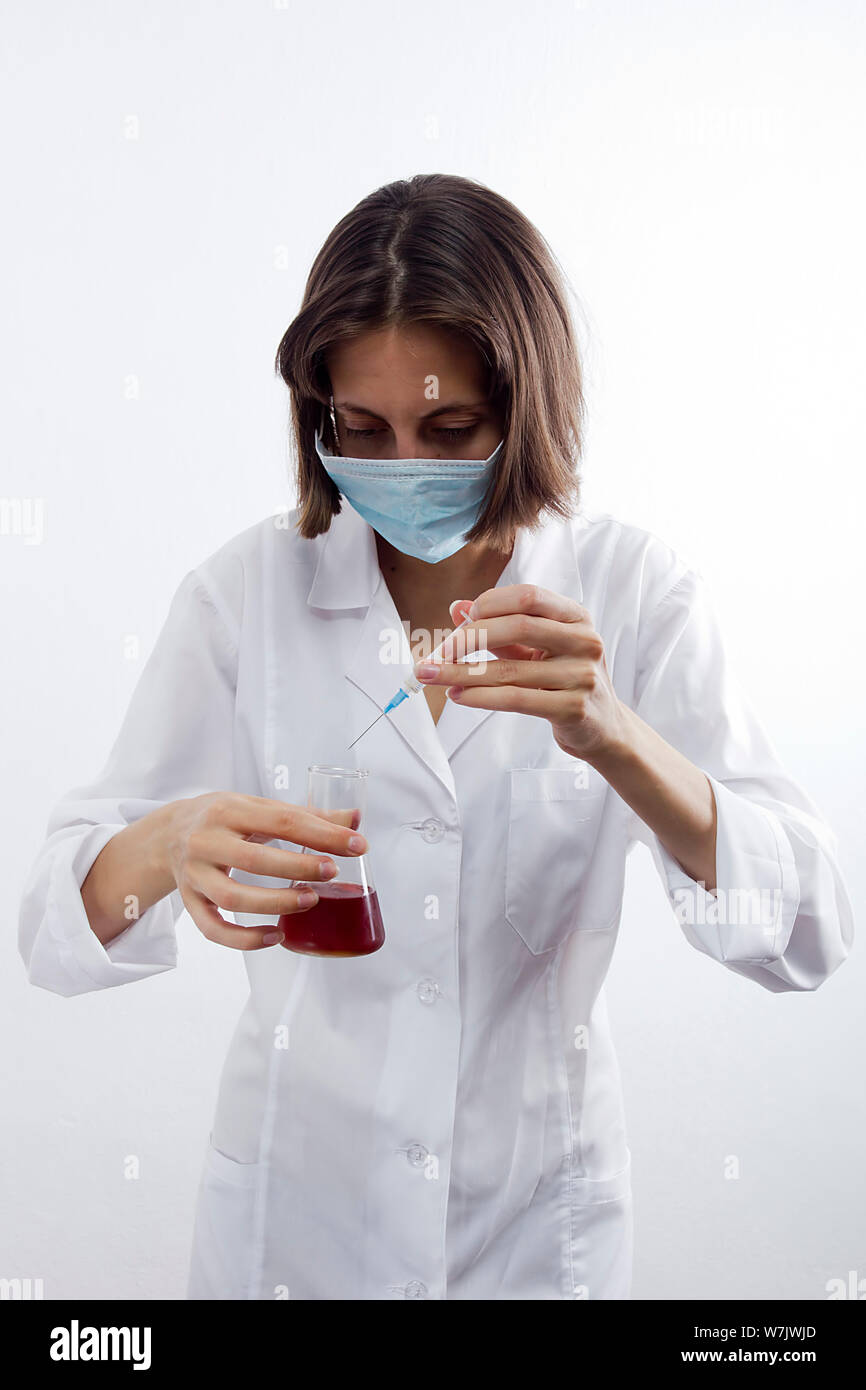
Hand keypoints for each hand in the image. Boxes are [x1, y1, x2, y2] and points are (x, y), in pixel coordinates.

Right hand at [163, 792, 367, 948]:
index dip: (322, 834)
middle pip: (254, 859)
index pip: (281, 820)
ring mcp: (194, 875)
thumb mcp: (259, 807)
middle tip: (332, 872)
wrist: (168, 832)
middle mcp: (206, 841)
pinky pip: (213, 929)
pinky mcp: (190, 902)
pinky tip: (276, 936)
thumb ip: (306, 816)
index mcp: (229, 810)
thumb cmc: (225, 819)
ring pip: (232, 898)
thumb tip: (355, 820)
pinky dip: (244, 940)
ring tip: (311, 900)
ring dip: (275, 903)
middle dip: (298, 866)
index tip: (357, 845)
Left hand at [414, 586, 627, 761]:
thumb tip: (456, 609)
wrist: (603, 726)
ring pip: (510, 670)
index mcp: (576, 616)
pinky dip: (480, 697)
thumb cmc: (565, 679)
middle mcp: (584, 641)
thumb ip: (500, 627)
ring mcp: (582, 675)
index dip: (490, 603)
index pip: (528, 596)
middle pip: (519, 626)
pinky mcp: (574, 708)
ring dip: (463, 673)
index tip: (462, 620)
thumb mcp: (538, 647)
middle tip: (440, 652)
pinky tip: (458, 695)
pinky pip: (516, 699)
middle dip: (471, 638)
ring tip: (434, 676)